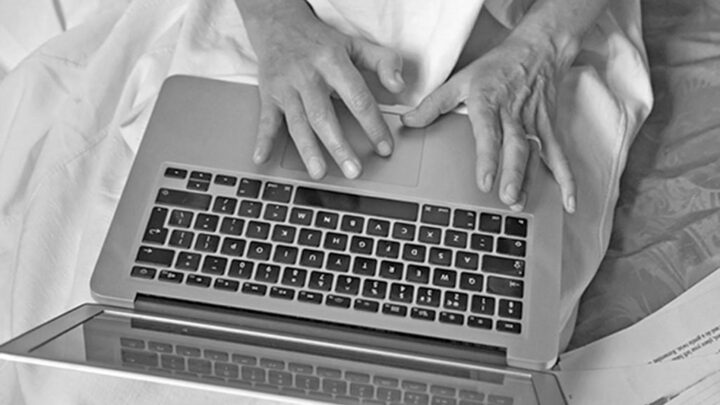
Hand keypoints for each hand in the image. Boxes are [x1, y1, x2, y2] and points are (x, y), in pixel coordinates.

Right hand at [237, 0, 404, 178]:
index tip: (384, 148)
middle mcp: (308, 76)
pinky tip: (262, 158)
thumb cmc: (321, 41)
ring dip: (308, 150)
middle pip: (325, 116)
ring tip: (319, 173)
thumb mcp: (356, 44)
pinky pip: (265, 119)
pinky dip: (262, 140)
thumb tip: (399, 86)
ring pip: (298, 123)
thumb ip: (384, 62)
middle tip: (354, 171)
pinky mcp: (268, 94)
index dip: (373, 125)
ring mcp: (286, 87)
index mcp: (333, 62)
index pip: (358, 98)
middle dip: (339, 146)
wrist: (278, 23)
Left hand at [402, 34, 575, 212]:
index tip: (484, 180)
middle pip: (516, 147)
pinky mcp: (549, 128)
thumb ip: (433, 104)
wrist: (537, 49)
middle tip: (507, 197)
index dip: (487, 157)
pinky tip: (568, 200)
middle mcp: (513, 115)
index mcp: (489, 103)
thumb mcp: (460, 79)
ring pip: (536, 154)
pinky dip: (566, 178)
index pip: (489, 134)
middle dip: (513, 173)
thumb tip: (408, 122)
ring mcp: (534, 122)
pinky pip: (559, 154)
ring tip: (522, 202)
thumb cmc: (496, 67)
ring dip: (531, 179)